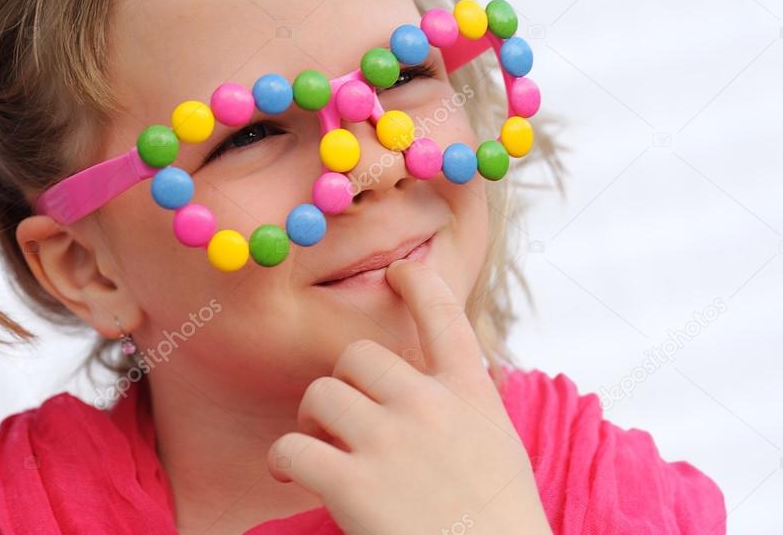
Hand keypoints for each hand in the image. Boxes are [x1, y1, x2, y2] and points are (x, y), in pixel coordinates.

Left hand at [267, 258, 552, 534]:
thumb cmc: (498, 523)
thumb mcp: (497, 446)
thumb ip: (463, 407)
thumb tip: (431, 384)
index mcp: (470, 394)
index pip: (444, 316)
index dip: (418, 284)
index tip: (400, 272)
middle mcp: (428, 405)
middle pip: (357, 356)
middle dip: (344, 384)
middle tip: (344, 422)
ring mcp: (390, 441)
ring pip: (320, 394)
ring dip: (312, 420)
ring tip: (321, 451)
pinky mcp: (353, 485)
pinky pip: (292, 448)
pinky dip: (284, 461)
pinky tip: (293, 477)